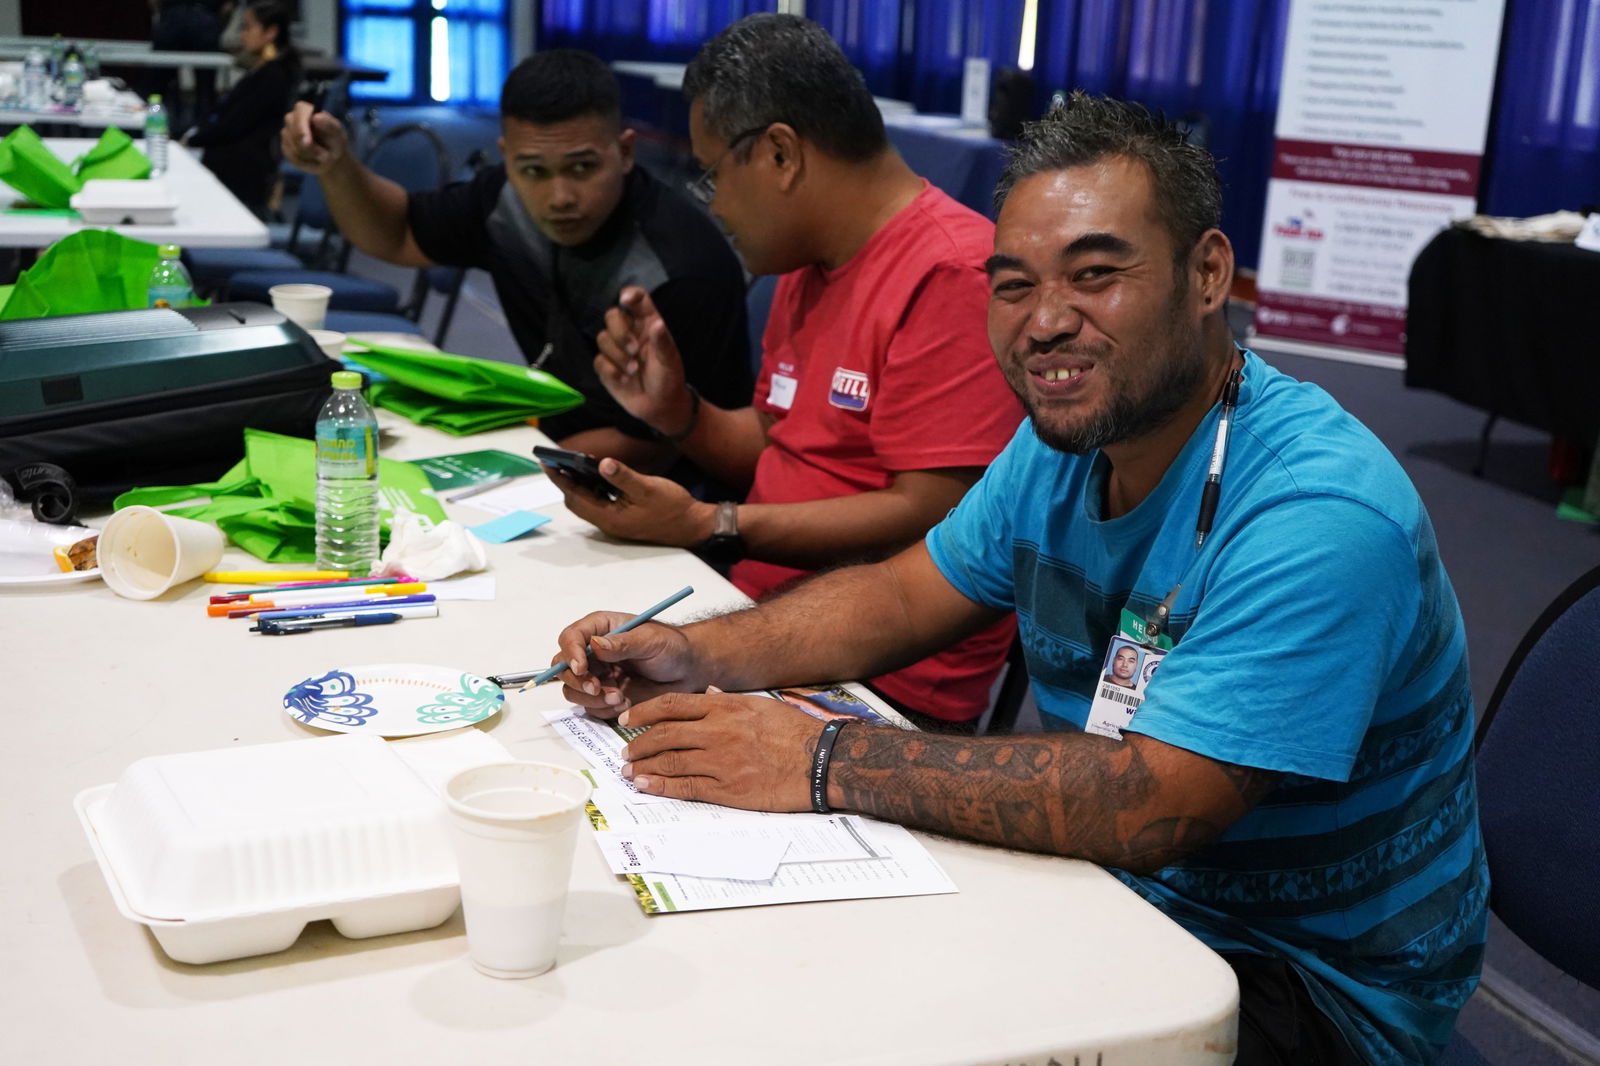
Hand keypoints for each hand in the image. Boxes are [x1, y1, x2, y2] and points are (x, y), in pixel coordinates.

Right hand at [280, 100, 349, 173]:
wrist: (331, 156)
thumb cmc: (335, 140)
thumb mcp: (337, 133)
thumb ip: (329, 124)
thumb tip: (316, 117)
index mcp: (305, 110)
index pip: (299, 110)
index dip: (302, 126)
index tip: (308, 141)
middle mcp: (292, 118)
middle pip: (292, 130)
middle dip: (308, 147)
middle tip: (325, 156)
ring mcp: (287, 133)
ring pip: (292, 147)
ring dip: (310, 156)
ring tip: (323, 156)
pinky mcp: (285, 147)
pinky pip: (292, 157)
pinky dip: (306, 162)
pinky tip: (314, 160)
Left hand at [549, 457, 714, 547]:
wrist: (692, 525)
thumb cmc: (673, 507)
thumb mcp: (648, 488)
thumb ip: (623, 477)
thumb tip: (603, 464)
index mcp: (610, 518)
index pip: (575, 496)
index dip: (559, 478)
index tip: (546, 462)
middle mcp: (608, 522)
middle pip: (576, 501)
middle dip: (564, 481)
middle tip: (556, 460)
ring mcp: (615, 521)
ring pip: (587, 501)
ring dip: (578, 484)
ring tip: (572, 464)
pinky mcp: (622, 517)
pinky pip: (599, 502)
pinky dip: (592, 488)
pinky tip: (597, 474)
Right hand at [554, 613, 698, 718]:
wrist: (687, 671)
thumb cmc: (672, 647)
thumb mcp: (651, 640)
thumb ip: (623, 643)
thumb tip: (595, 644)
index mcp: (601, 628)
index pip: (571, 637)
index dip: (570, 652)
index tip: (581, 668)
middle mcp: (593, 652)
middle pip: (563, 667)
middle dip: (578, 681)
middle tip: (599, 689)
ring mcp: (597, 675)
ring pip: (573, 690)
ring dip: (592, 699)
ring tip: (620, 697)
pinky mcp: (604, 696)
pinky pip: (590, 707)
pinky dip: (604, 710)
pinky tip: (626, 703)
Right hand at [594, 286, 695, 435]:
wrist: (660, 406)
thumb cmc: (669, 379)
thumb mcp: (670, 361)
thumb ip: (663, 342)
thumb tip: (657, 324)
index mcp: (648, 324)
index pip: (637, 300)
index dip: (630, 294)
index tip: (626, 299)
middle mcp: (630, 332)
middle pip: (612, 315)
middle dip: (619, 331)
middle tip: (634, 350)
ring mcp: (616, 349)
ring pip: (602, 338)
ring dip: (618, 355)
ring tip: (634, 370)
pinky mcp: (606, 367)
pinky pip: (598, 361)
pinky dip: (611, 371)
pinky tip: (624, 380)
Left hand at [618, 690, 822, 811]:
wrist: (822, 761)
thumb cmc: (796, 733)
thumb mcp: (762, 705)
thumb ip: (730, 702)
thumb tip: (708, 696)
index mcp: (725, 708)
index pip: (672, 705)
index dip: (644, 711)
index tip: (628, 718)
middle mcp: (718, 732)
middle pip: (664, 734)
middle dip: (639, 743)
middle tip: (626, 750)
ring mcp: (721, 762)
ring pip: (670, 761)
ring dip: (644, 766)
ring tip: (629, 770)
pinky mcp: (728, 789)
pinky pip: (686, 787)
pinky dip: (661, 787)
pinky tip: (646, 786)